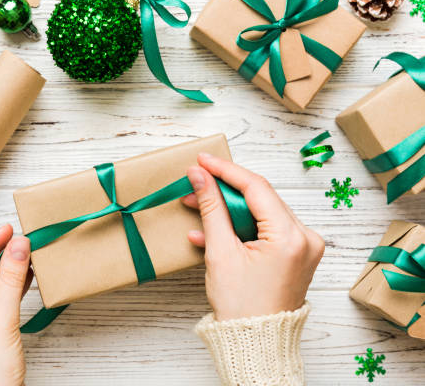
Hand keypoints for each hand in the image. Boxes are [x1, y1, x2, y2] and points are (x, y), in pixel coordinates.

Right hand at [183, 154, 324, 320]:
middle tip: (196, 182)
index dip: (226, 170)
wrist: (257, 342)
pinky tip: (213, 232)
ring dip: (229, 209)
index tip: (203, 160)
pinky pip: (267, 228)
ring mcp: (305, 246)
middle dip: (224, 190)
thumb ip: (210, 208)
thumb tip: (199, 177)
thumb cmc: (241, 306)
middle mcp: (306, 237)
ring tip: (198, 207)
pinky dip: (241, 227)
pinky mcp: (297, 253)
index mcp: (291, 237)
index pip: (256, 188)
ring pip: (262, 212)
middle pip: (261, 198)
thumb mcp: (219, 252)